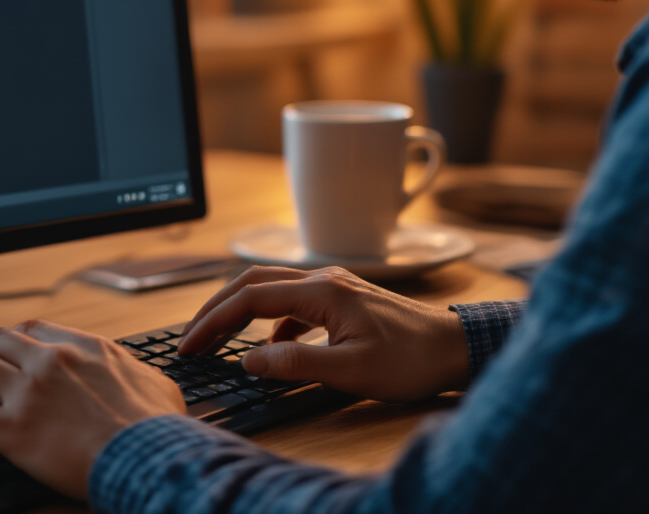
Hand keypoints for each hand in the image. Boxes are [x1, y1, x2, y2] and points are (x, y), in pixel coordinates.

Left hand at [0, 319, 184, 499]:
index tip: (6, 352)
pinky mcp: (12, 429)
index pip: (34, 328)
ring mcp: (28, 392)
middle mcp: (50, 360)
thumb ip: (137, 374)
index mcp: (84, 348)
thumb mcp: (157, 386)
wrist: (147, 459)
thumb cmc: (157, 430)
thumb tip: (142, 379)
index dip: (13, 339)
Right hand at [179, 266, 469, 401]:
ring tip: (218, 339)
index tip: (190, 346)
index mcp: (320, 291)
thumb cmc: (412, 360)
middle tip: (190, 338)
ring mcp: (333, 285)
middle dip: (215, 309)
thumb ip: (294, 363)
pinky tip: (271, 346)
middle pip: (251, 282)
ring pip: (269, 287)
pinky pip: (291, 301)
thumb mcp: (350, 370)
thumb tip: (248, 360)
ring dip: (238, 310)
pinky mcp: (342, 298)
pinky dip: (268, 319)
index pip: (249, 299)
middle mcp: (322, 279)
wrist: (458, 348)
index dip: (213, 322)